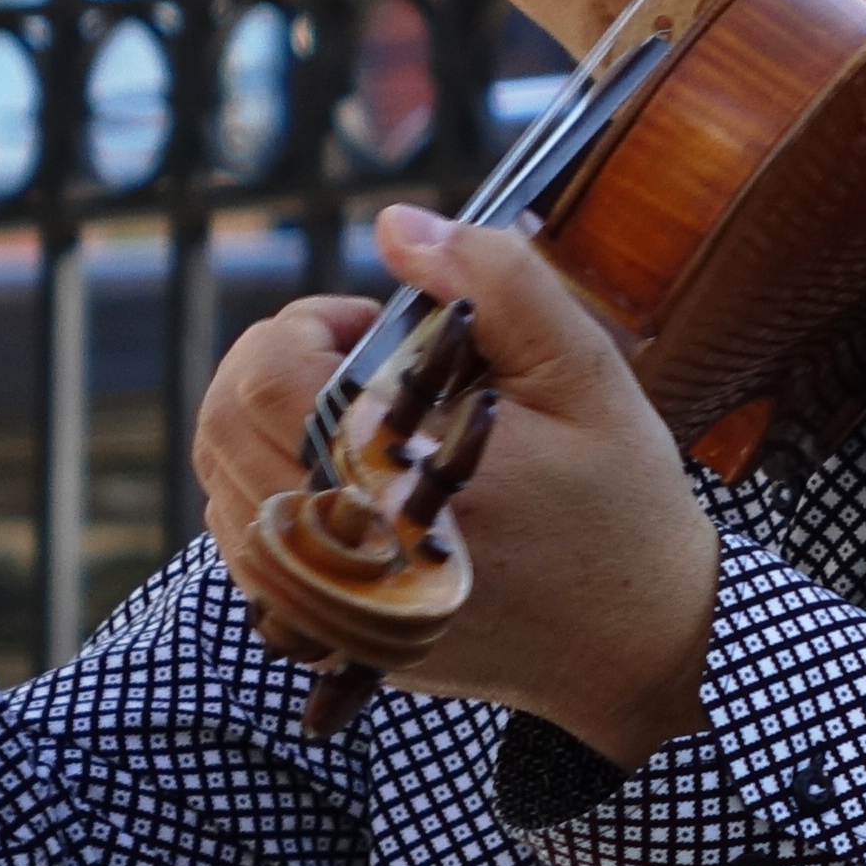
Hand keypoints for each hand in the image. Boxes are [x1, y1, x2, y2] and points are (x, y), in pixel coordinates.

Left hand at [198, 203, 724, 764]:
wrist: (643, 639)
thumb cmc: (620, 500)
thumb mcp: (582, 371)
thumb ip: (495, 282)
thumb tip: (397, 225)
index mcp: (403, 475)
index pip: (267, 376)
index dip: (302, 325)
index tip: (371, 326)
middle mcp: (353, 551)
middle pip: (221, 430)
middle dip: (271, 370)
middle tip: (353, 366)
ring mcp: (336, 608)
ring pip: (223, 495)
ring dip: (263, 435)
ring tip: (354, 424)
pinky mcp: (337, 641)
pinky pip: (252, 559)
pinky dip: (273, 502)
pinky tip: (345, 484)